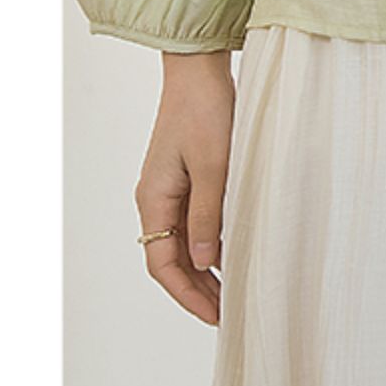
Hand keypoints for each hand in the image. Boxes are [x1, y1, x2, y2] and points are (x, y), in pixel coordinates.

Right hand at [134, 50, 235, 324]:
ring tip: (232, 294)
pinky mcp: (185, 178)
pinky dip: (209, 245)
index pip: (162, 264)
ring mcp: (169, 189)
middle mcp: (155, 199)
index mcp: (153, 199)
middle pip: (170, 259)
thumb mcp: (213, 166)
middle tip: (228, 315)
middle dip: (196, 290)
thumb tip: (207, 264)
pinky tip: (231, 255)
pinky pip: (192, 223)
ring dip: (204, 271)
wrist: (199, 69)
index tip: (215, 316)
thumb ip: (208, 216)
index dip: (187, 294)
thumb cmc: (206, 111)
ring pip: (182, 244)